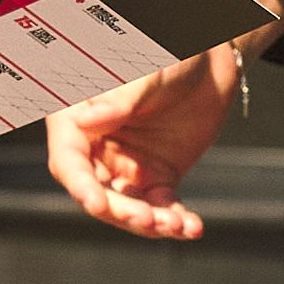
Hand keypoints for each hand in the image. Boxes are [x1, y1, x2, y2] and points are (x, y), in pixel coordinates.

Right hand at [47, 0, 280, 240]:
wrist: (214, 62)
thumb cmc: (172, 56)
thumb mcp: (148, 73)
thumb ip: (119, 99)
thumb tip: (86, 122)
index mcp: (80, 118)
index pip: (69, 159)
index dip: (80, 185)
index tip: (96, 205)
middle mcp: (97, 147)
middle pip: (97, 192)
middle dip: (120, 212)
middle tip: (149, 220)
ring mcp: (126, 166)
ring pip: (127, 207)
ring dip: (149, 223)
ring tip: (177, 226)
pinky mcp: (156, 178)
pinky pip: (160, 208)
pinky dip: (174, 221)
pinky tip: (191, 227)